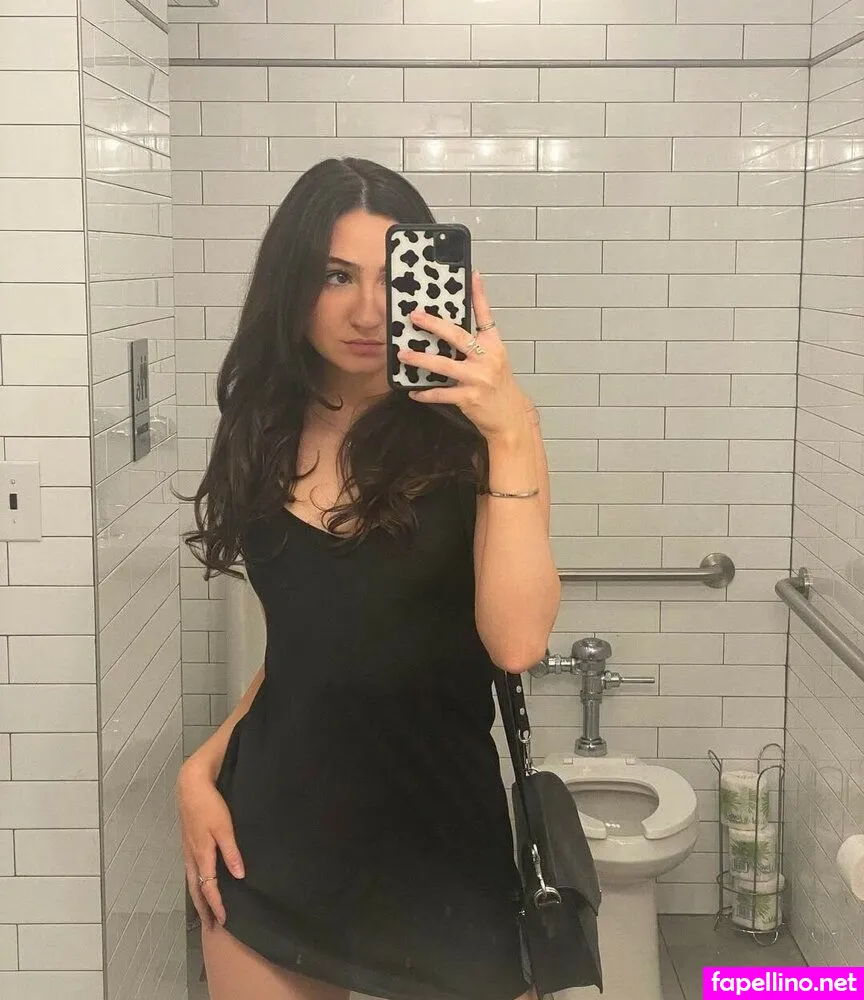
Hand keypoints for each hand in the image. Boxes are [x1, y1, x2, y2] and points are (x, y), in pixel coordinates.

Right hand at [176, 760, 244, 928]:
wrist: (190, 786)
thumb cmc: (210, 805)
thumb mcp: (224, 827)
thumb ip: (231, 852)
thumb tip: (239, 876)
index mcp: (202, 855)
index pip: (209, 888)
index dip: (216, 905)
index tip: (224, 920)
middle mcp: (192, 857)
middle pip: (196, 890)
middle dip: (204, 909)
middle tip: (211, 927)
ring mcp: (187, 850)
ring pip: (191, 882)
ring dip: (198, 899)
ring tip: (204, 912)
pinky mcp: (187, 843)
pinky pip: (190, 871)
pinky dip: (194, 884)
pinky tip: (199, 884)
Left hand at [396, 271, 529, 441]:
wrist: (510, 418)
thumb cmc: (498, 387)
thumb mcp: (494, 361)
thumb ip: (478, 345)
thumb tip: (451, 331)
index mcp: (493, 346)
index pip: (485, 316)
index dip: (479, 295)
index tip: (473, 275)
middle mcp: (487, 359)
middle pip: (458, 336)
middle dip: (434, 325)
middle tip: (415, 317)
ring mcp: (478, 379)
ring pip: (444, 365)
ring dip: (421, 359)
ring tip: (403, 354)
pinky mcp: (469, 398)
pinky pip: (441, 393)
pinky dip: (425, 393)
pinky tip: (412, 391)